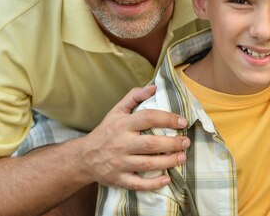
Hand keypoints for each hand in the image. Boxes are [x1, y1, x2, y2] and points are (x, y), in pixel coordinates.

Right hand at [75, 85, 189, 190]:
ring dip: (168, 162)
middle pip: (151, 144)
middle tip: (186, 142)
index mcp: (123, 125)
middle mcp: (121, 144)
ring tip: (182, 157)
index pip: (148, 118)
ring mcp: (120, 163)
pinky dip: (153, 184)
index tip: (182, 122)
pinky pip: (138, 184)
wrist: (83, 157)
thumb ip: (134, 97)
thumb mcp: (117, 111)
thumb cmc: (106, 131)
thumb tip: (154, 87)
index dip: (168, 119)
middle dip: (172, 144)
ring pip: (148, 165)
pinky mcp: (118, 179)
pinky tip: (167, 180)